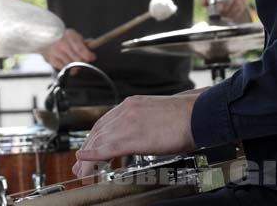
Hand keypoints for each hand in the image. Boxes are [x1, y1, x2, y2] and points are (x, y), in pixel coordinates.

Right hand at [40, 28, 95, 69]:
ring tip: (78, 65)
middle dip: (83, 62)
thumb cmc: (61, 36)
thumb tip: (93, 43)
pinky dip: (68, 69)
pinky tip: (70, 66)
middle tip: (85, 61)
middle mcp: (62, 44)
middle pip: (77, 59)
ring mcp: (56, 52)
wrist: (43, 37)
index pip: (81, 48)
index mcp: (70, 36)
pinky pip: (63, 68)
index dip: (88, 55)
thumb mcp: (72, 34)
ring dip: (77, 67)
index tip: (92, 57)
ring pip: (71, 65)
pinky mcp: (51, 60)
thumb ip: (82, 41)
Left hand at [73, 93, 197, 177]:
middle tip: (79, 164)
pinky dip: (92, 156)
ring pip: (99, 141)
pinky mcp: (132, 136)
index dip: (94, 137)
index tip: (87, 149)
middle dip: (87, 148)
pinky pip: (106, 148)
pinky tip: (84, 162)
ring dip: (87, 158)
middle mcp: (125, 110)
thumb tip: (140, 135)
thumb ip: (142, 122)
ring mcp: (127, 121)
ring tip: (82, 171)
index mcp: (131, 104)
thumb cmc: (184, 115)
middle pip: (98, 131)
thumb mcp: (156, 114)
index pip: (104, 122)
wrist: (196, 113)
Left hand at [199, 0, 250, 22]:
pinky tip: (229, 16)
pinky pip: (242, 7)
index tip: (219, 9)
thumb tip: (205, 4)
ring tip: (224, 15)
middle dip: (226, 8)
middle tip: (220, 14)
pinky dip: (236, 14)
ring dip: (231, 12)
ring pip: (239, 3)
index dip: (222, 0)